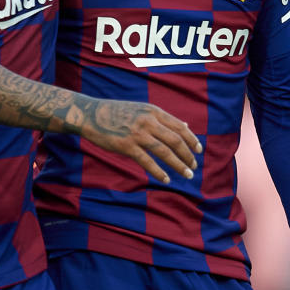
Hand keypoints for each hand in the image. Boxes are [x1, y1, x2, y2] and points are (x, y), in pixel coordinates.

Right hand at [77, 99, 201, 183]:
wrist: (90, 115)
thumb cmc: (117, 113)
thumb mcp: (143, 110)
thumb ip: (163, 119)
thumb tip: (186, 125)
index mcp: (154, 112)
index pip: (180, 127)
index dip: (192, 139)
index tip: (199, 150)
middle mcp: (148, 121)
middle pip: (176, 140)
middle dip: (188, 155)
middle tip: (194, 166)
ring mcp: (137, 133)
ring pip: (165, 152)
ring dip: (179, 165)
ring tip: (187, 174)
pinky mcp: (126, 146)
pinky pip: (147, 161)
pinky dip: (158, 172)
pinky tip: (166, 179)